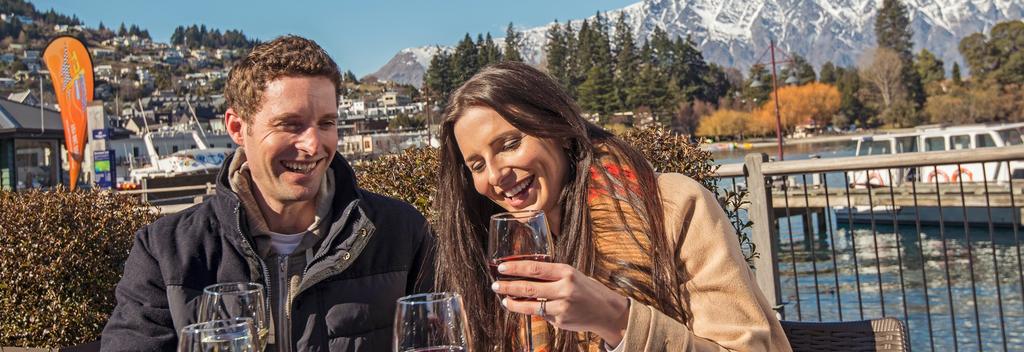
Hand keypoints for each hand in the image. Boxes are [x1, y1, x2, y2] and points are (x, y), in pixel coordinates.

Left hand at [491, 260, 629, 345]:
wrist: (606, 311)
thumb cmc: (586, 289)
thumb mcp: (572, 275)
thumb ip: (551, 275)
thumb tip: (524, 275)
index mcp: (566, 272)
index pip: (535, 268)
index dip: (515, 268)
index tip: (501, 267)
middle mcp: (564, 289)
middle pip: (528, 288)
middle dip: (508, 286)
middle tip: (495, 285)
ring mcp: (562, 307)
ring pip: (530, 305)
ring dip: (513, 303)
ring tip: (504, 299)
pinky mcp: (560, 321)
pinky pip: (541, 314)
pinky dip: (530, 310)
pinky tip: (523, 307)